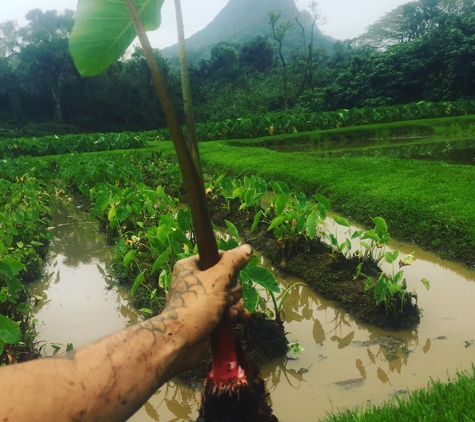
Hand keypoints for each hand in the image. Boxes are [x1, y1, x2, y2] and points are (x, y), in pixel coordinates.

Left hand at [159, 245, 251, 371]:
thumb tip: (247, 248)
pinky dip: (234, 314)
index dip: (228, 267)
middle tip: (224, 300)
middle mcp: (196, 281)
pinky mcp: (209, 316)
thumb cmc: (196, 305)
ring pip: (230, 296)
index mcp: (191, 267)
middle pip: (228, 279)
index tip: (227, 276)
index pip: (219, 257)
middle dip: (232, 292)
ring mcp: (203, 300)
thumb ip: (233, 261)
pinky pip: (228, 310)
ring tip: (228, 314)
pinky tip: (238, 319)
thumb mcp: (217, 278)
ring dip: (234, 305)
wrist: (182, 342)